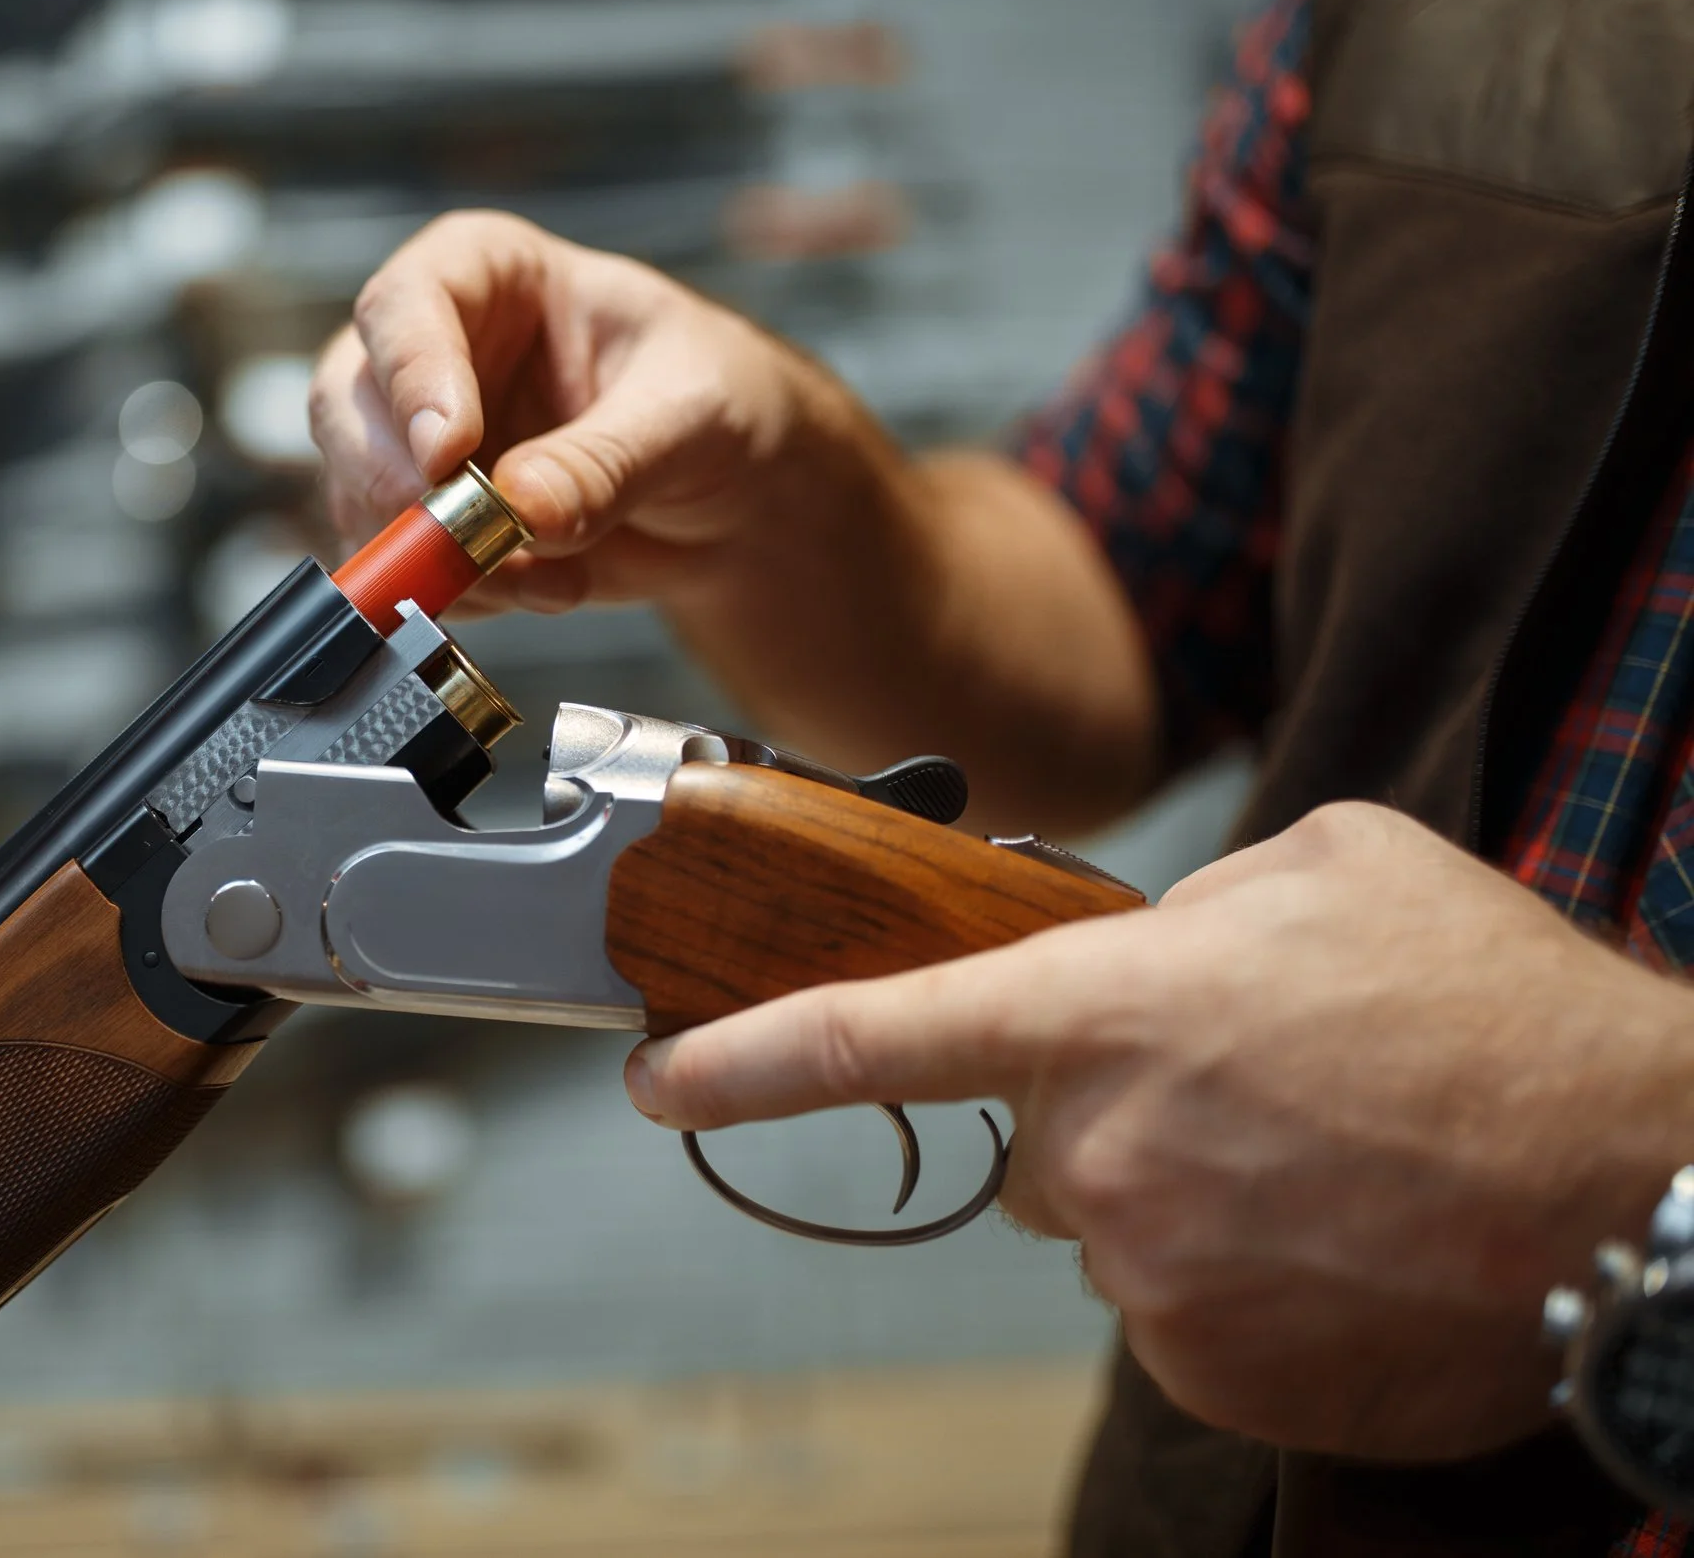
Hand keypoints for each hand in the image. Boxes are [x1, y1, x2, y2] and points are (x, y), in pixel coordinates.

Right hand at [309, 210, 863, 614]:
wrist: (739, 494)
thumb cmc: (719, 402)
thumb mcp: (688, 414)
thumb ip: (605, 460)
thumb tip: (524, 508)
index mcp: (489, 274)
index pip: (409, 302)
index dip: (413, 376)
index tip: (447, 452)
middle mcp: (436, 352)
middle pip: (346, 402)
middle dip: (393, 483)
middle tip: (459, 540)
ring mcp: (420, 443)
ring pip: (359, 496)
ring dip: (438, 556)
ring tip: (547, 577)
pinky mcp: (432, 525)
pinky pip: (402, 568)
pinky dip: (463, 596)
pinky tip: (545, 588)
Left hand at [625, 802, 1693, 1459]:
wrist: (1646, 1182)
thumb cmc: (1493, 1009)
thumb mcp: (1329, 870)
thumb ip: (1186, 907)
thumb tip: (1135, 955)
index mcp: (1106, 1010)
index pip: (875, 1037)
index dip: (742, 1062)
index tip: (650, 1082)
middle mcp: (1102, 1154)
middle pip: (1034, 1144)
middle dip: (1112, 1114)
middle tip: (1256, 1090)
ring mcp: (1157, 1279)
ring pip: (1117, 1229)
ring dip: (1193, 1196)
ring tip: (1333, 1157)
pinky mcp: (1219, 1373)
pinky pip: (1185, 1311)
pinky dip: (1247, 1281)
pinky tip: (1347, 1240)